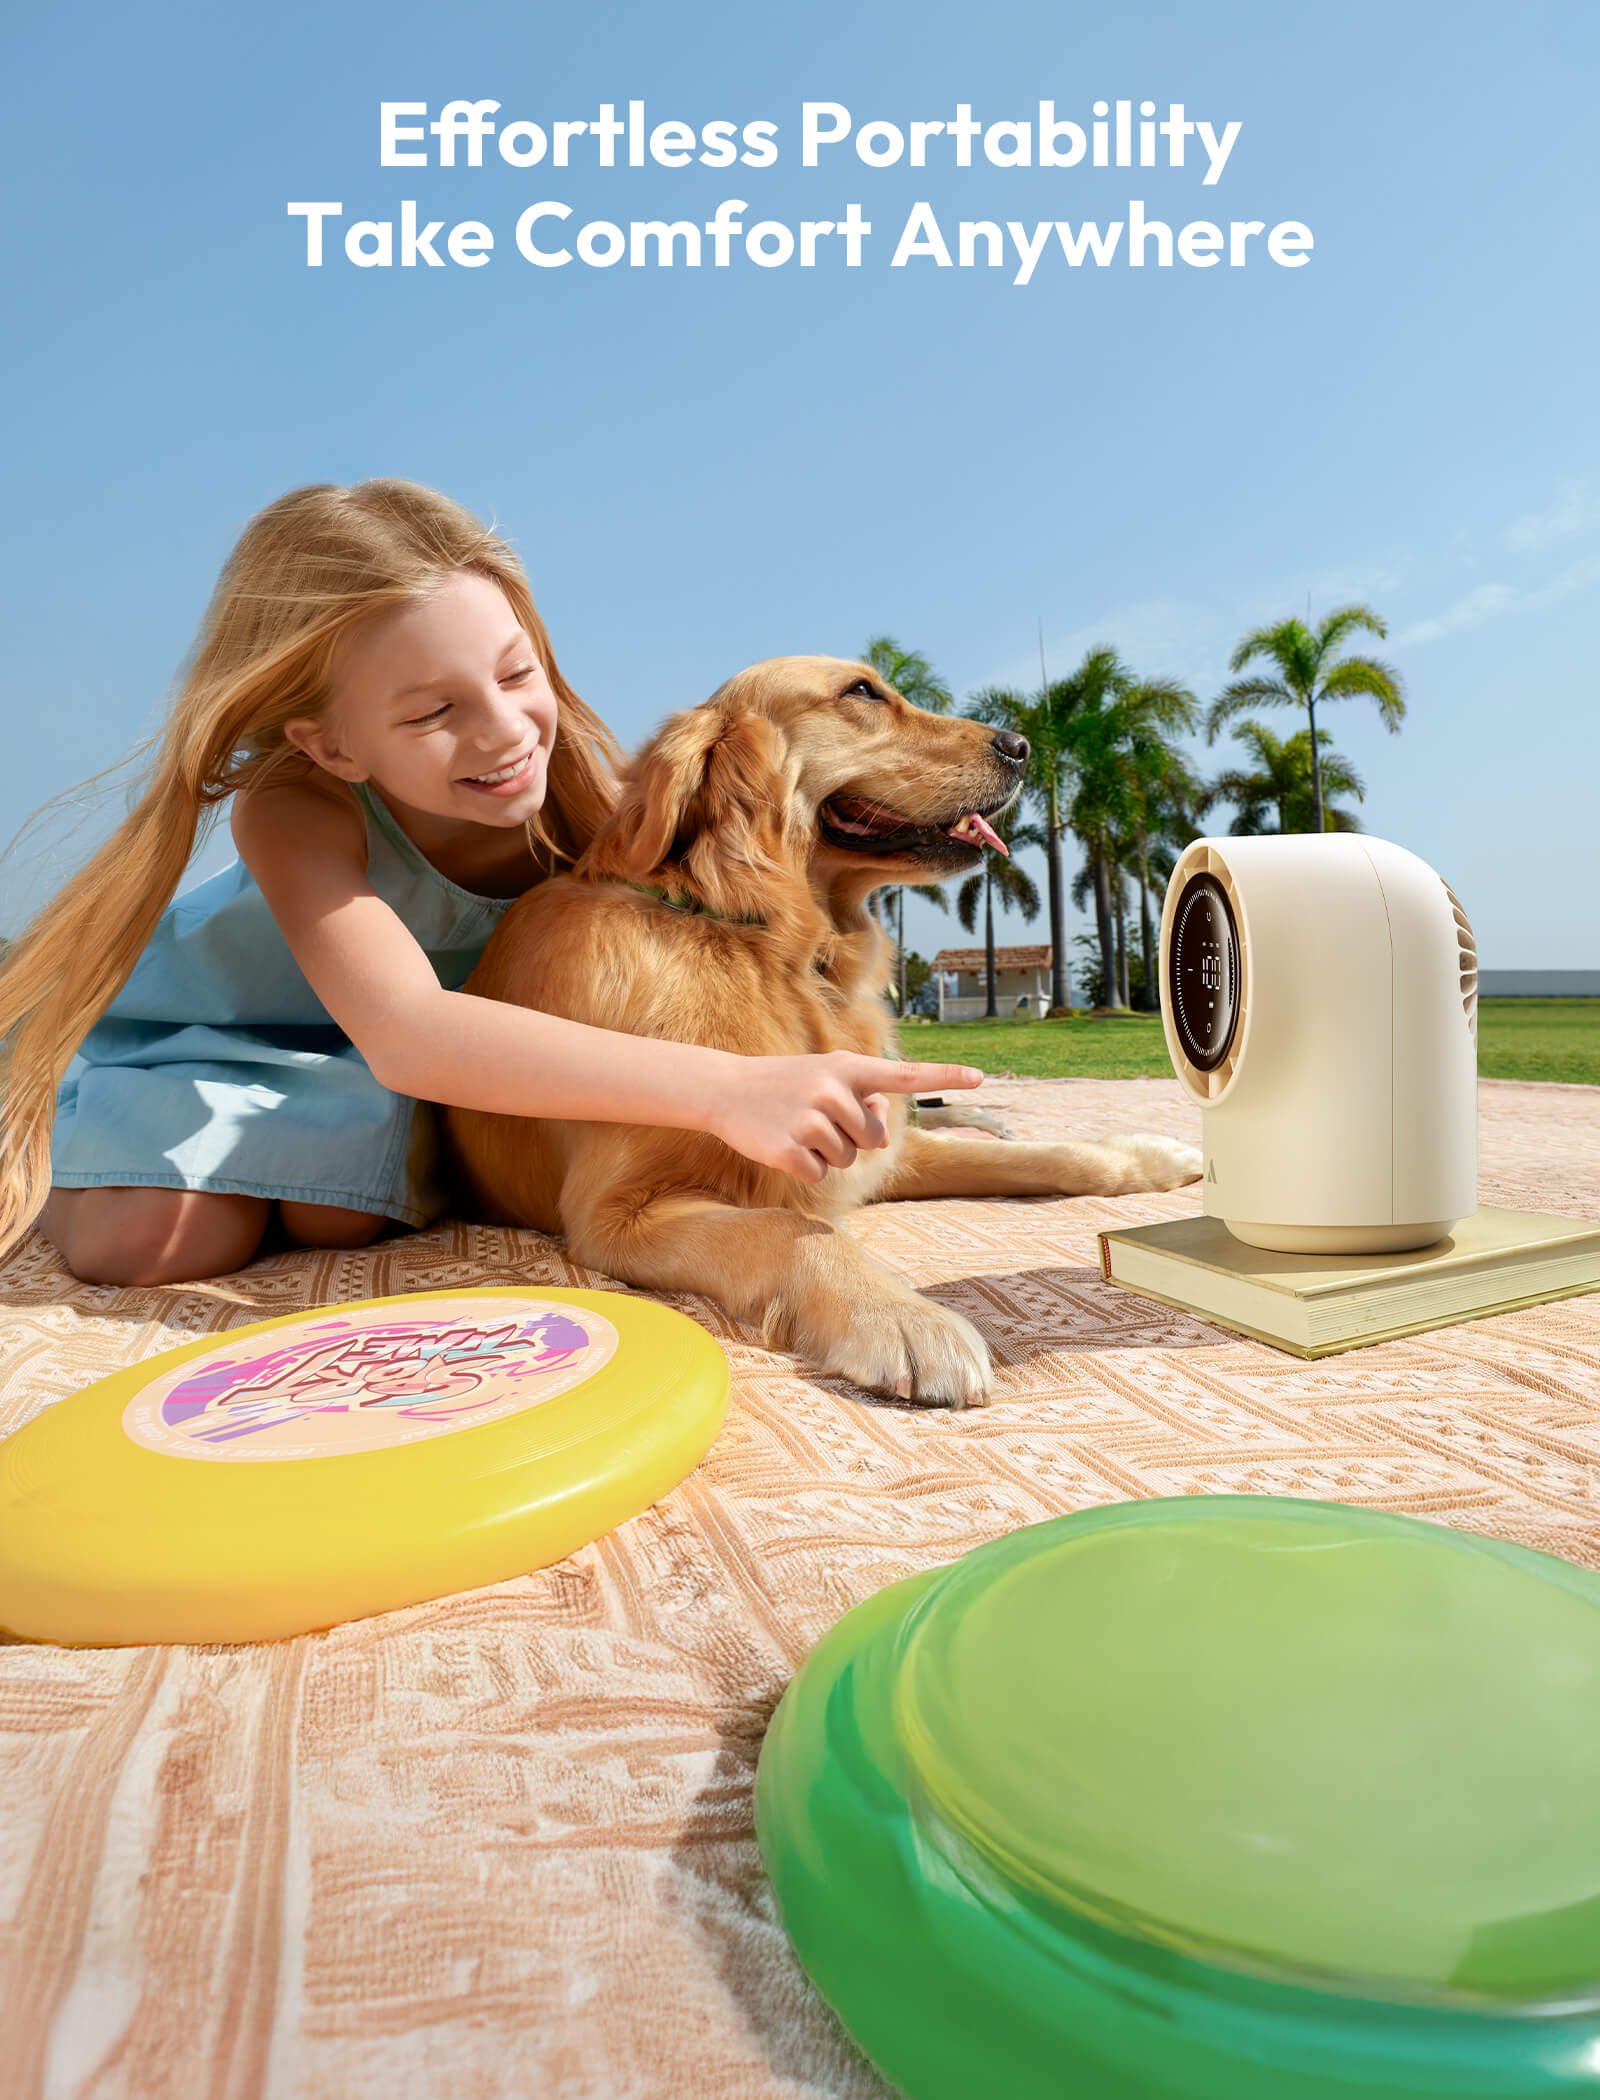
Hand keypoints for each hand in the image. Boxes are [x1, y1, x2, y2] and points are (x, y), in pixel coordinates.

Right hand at [709, 1051, 983, 1182]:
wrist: (727, 1089)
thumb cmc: (786, 1085)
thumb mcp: (825, 1078)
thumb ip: (862, 1097)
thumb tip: (884, 1129)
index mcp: (848, 1068)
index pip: (904, 1075)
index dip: (945, 1077)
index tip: (980, 1078)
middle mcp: (833, 1089)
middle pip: (873, 1137)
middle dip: (851, 1138)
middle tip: (816, 1119)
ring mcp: (810, 1119)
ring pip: (848, 1158)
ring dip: (828, 1153)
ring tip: (798, 1128)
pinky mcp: (790, 1149)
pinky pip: (821, 1174)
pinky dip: (807, 1169)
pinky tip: (785, 1147)